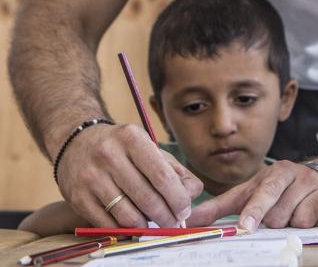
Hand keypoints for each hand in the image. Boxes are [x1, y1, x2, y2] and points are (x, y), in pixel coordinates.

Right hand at [56, 123, 202, 227]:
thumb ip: (174, 169)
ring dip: (146, 225)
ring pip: (127, 214)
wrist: (76, 144)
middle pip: (147, 198)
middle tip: (174, 223)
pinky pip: (107, 224)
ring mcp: (91, 177)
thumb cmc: (122, 149)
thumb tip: (191, 195)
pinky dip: (125, 230)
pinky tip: (134, 225)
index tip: (185, 210)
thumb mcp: (149, 148)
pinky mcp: (77, 197)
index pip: (162, 176)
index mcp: (132, 139)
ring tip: (154, 223)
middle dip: (166, 216)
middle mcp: (109, 155)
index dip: (177, 198)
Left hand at [188, 160, 317, 229]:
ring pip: (296, 220)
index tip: (247, 224)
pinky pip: (314, 221)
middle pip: (278, 213)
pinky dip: (308, 224)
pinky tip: (308, 214)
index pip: (262, 191)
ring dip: (290, 224)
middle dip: (274, 222)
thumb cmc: (277, 191)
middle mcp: (296, 174)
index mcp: (275, 172)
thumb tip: (189, 220)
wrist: (315, 182)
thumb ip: (218, 207)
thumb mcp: (247, 194)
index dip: (255, 209)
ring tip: (293, 214)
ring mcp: (315, 186)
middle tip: (275, 218)